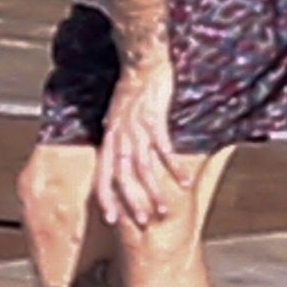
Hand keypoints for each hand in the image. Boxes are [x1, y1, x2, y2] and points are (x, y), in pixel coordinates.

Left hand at [94, 55, 181, 227]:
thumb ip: (115, 136)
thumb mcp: (116, 116)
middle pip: (122, 178)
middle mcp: (119, 137)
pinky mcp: (154, 119)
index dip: (106, 199)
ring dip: (154, 191)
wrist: (142, 63)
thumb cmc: (131, 90)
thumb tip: (112, 150)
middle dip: (133, 203)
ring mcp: (136, 129)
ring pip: (143, 168)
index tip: (112, 220)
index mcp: (109, 139)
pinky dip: (173, 167)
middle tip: (144, 223)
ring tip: (165, 210)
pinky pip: (163, 149)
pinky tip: (184, 181)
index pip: (102, 176)